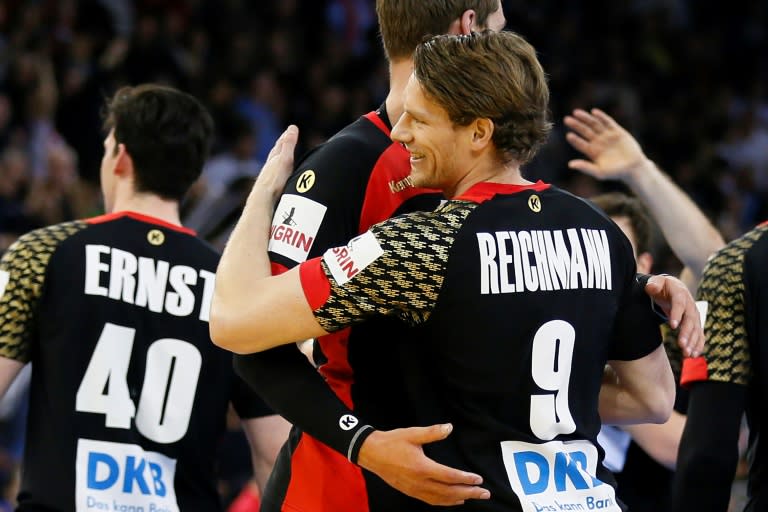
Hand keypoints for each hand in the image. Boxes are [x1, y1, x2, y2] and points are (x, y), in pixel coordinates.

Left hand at [251, 125, 298, 202]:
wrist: (262, 200)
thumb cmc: (275, 180)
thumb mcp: (285, 160)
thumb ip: (288, 145)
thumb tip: (292, 127)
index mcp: (274, 159)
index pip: (280, 145)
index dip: (286, 137)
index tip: (291, 129)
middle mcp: (269, 167)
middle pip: (275, 154)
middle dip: (281, 146)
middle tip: (285, 139)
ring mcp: (267, 178)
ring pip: (273, 165)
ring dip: (277, 160)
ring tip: (281, 158)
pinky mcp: (268, 189)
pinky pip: (274, 177)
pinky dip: (277, 173)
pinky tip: (277, 178)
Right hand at [357, 424, 490, 505]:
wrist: (371, 453)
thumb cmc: (392, 442)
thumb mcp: (413, 434)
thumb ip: (432, 432)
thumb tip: (449, 427)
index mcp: (422, 468)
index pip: (449, 476)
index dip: (465, 479)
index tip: (479, 479)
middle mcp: (420, 482)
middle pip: (449, 491)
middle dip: (469, 492)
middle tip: (485, 494)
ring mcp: (414, 490)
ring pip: (441, 499)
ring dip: (459, 498)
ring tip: (473, 497)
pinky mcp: (410, 492)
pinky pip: (431, 500)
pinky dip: (444, 502)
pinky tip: (452, 500)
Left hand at [564, 108, 649, 181]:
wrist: (633, 168)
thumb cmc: (615, 172)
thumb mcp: (599, 172)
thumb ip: (585, 167)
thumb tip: (570, 165)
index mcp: (592, 151)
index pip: (580, 143)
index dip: (575, 139)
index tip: (568, 135)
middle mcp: (598, 142)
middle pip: (584, 131)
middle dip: (576, 125)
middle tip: (566, 119)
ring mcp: (607, 135)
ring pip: (594, 124)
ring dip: (585, 118)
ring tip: (576, 112)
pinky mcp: (617, 131)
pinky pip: (608, 122)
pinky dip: (601, 116)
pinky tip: (594, 112)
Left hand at [644, 274, 704, 357]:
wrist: (672, 289)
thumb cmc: (662, 286)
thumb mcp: (656, 282)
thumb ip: (653, 284)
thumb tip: (651, 287)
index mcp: (680, 293)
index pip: (679, 304)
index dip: (677, 314)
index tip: (672, 326)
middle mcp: (690, 305)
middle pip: (690, 320)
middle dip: (687, 333)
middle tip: (682, 345)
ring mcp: (694, 315)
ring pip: (696, 329)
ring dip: (693, 342)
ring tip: (687, 354)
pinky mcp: (695, 323)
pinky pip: (699, 335)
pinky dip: (697, 345)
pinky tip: (693, 355)